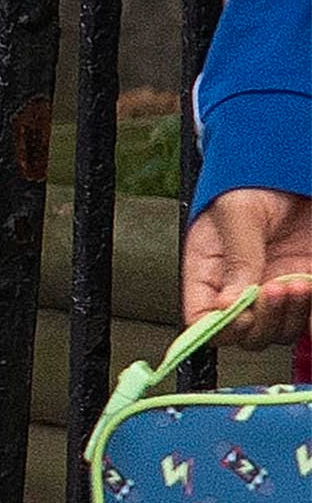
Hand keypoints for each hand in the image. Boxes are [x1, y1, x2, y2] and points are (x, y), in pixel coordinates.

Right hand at [189, 187, 311, 331]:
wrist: (297, 170)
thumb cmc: (256, 181)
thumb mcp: (240, 213)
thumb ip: (238, 258)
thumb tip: (229, 306)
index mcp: (209, 271)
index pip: (201, 318)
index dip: (218, 327)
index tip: (240, 315)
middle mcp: (241, 287)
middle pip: (245, 333)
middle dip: (262, 319)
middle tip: (277, 286)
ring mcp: (276, 289)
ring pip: (280, 330)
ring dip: (293, 315)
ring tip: (301, 281)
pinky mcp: (307, 286)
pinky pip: (310, 319)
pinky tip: (311, 288)